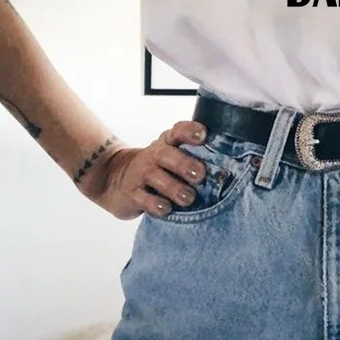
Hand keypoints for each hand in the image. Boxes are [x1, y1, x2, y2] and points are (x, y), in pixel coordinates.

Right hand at [82, 121, 209, 220]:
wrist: (113, 177)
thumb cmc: (155, 166)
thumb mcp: (170, 154)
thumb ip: (193, 157)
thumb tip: (226, 170)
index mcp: (167, 143)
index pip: (178, 131)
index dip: (190, 131)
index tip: (203, 135)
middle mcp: (154, 156)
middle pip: (167, 155)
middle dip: (185, 164)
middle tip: (200, 174)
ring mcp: (140, 174)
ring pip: (157, 178)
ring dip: (175, 188)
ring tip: (188, 197)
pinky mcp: (131, 194)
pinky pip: (144, 199)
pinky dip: (156, 205)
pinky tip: (166, 208)